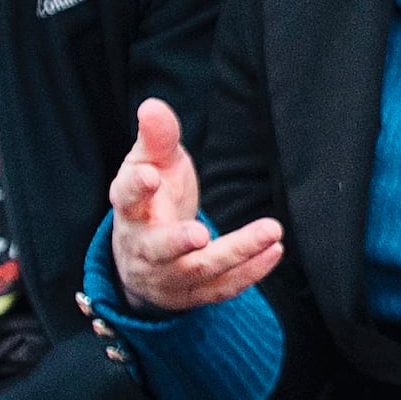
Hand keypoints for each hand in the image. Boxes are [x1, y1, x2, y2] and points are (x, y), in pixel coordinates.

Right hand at [107, 99, 284, 316]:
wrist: (143, 257)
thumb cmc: (153, 199)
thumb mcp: (150, 164)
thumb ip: (157, 138)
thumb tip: (152, 105)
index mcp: (130, 211)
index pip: (126, 199)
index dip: (136, 187)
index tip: (148, 175)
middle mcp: (144, 248)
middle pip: (159, 248)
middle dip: (177, 241)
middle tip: (200, 233)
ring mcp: (168, 276)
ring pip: (199, 270)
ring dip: (236, 253)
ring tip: (271, 231)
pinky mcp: (193, 294)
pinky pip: (222, 287)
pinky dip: (250, 272)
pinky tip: (274, 250)